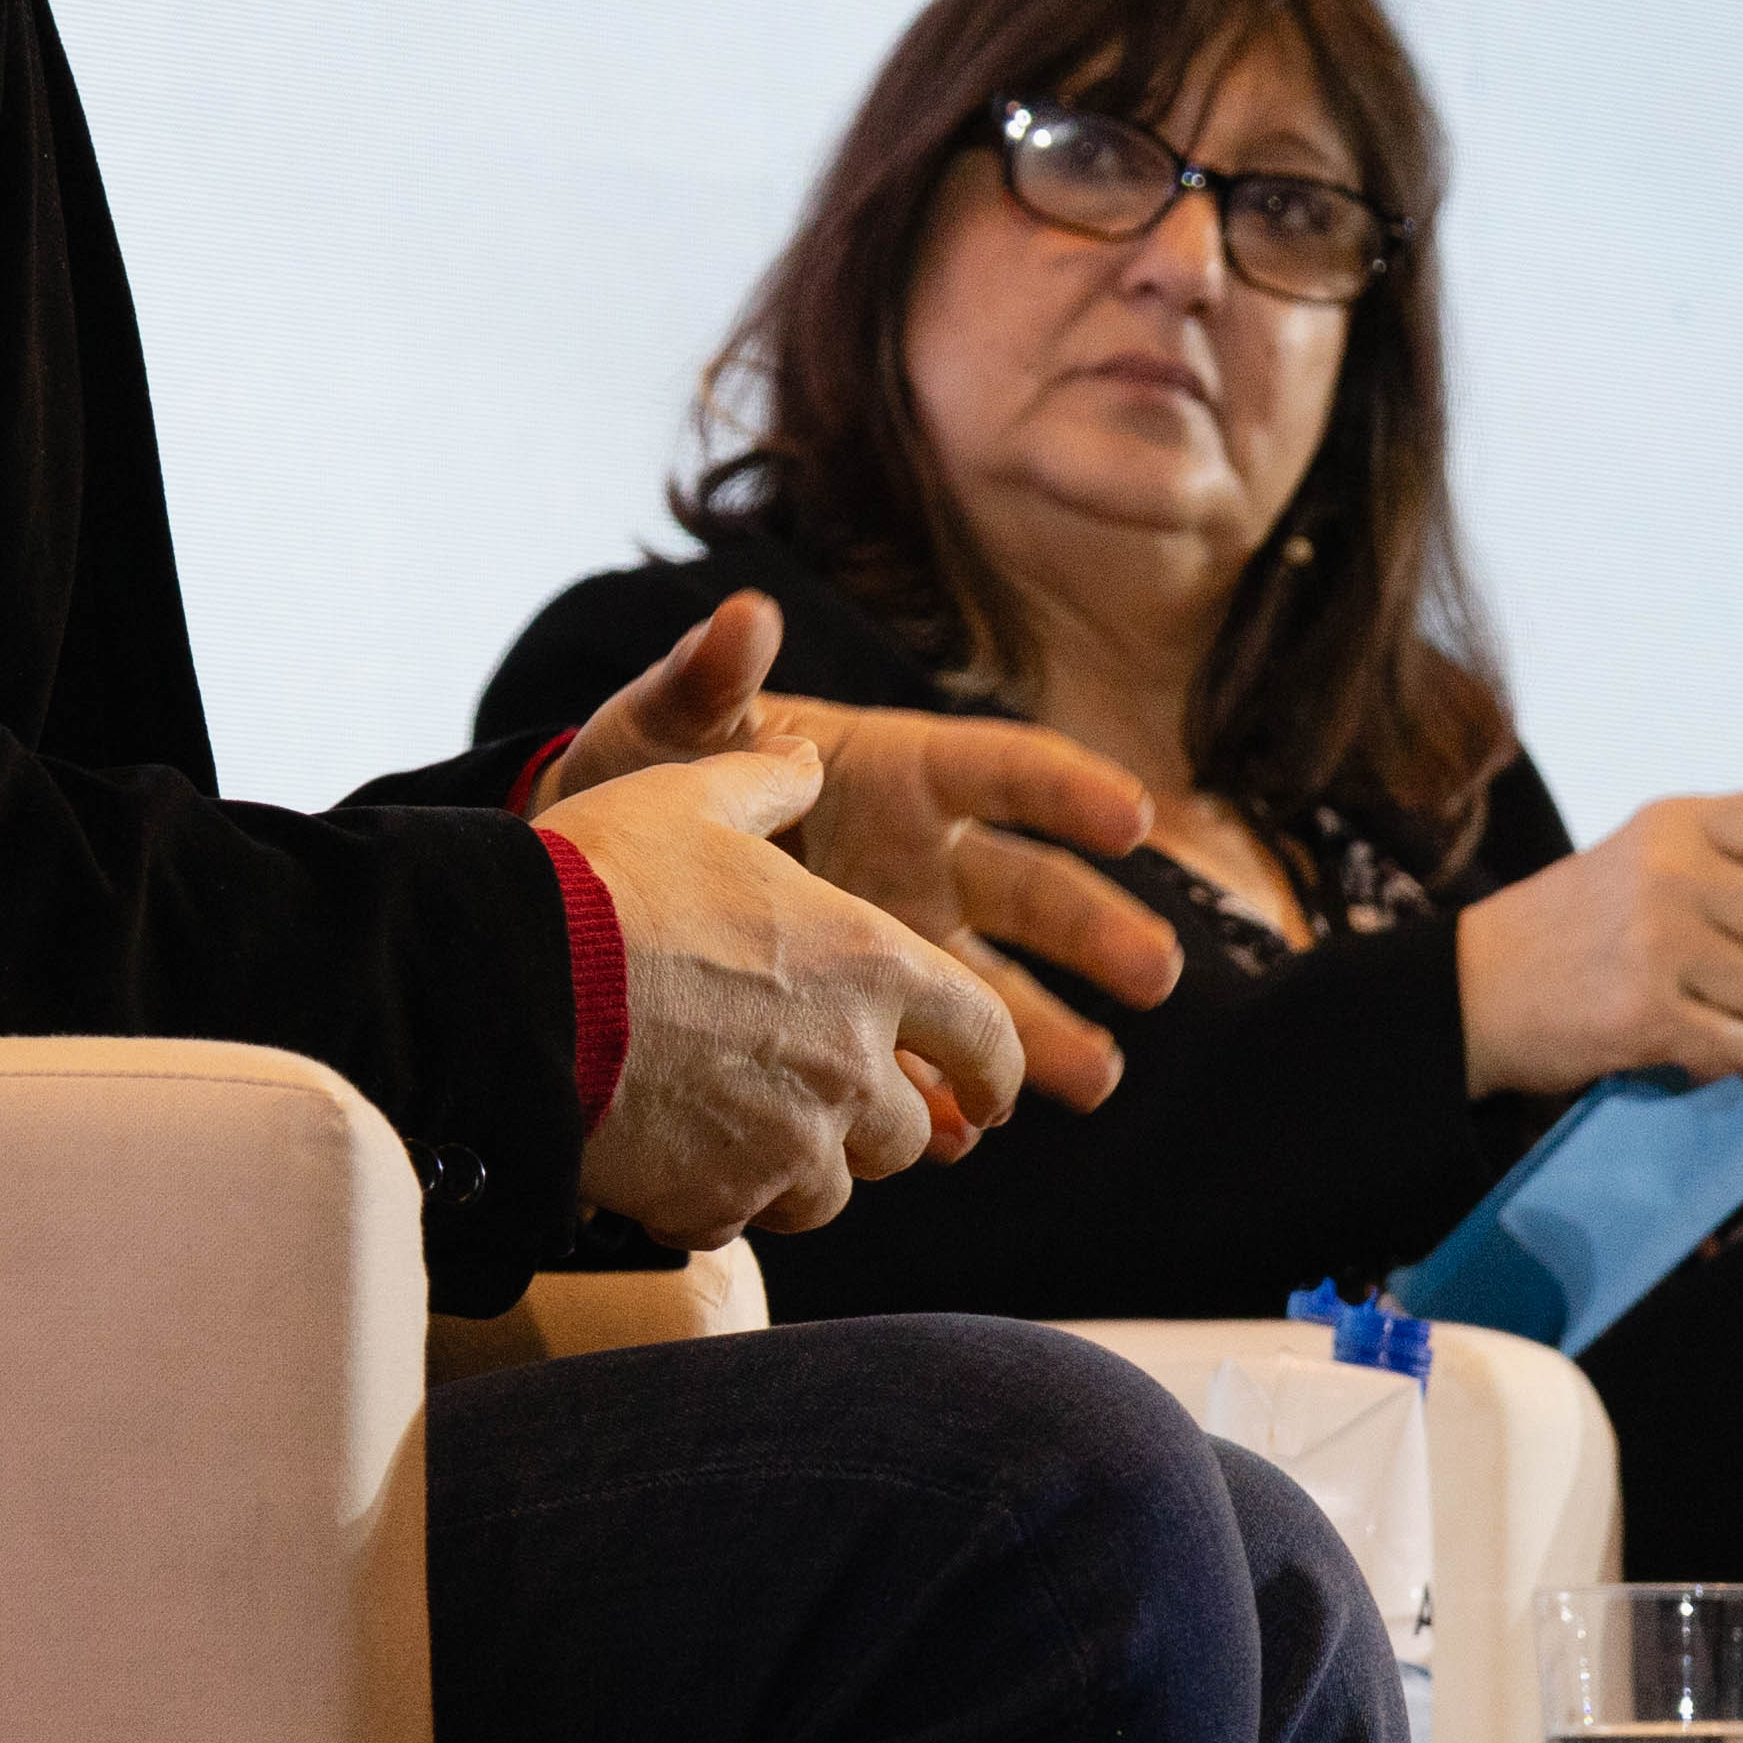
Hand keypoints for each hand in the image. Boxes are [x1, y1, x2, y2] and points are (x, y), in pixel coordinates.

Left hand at [529, 593, 1181, 1109]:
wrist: (588, 878)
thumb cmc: (639, 779)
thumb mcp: (667, 732)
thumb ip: (709, 682)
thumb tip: (745, 614)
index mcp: (897, 773)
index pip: (1003, 772)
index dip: (1071, 790)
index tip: (1134, 818)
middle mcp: (923, 860)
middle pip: (1030, 893)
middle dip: (1095, 931)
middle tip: (1154, 971)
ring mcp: (903, 942)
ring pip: (993, 990)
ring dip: (1047, 1034)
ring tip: (1096, 1079)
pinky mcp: (869, 1011)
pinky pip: (921, 1057)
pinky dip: (939, 1092)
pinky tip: (962, 1129)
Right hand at [545, 743, 1032, 1247]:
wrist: (509, 984)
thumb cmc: (604, 878)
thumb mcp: (690, 797)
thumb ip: (768, 780)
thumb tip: (805, 756)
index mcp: (870, 965)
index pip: (985, 1037)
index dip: (996, 1069)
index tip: (987, 1093)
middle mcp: (849, 1067)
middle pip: (907, 1132)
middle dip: (871, 1120)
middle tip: (814, 1095)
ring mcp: (788, 1148)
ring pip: (831, 1190)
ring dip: (798, 1166)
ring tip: (732, 1125)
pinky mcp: (719, 1204)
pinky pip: (741, 1220)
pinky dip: (718, 1198)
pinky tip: (668, 1154)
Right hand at [1450, 789, 1742, 1097]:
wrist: (1470, 988)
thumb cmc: (1568, 928)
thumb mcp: (1637, 859)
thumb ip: (1719, 862)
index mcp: (1676, 824)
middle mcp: (1672, 873)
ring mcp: (1658, 943)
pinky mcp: (1644, 1014)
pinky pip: (1740, 1046)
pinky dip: (1736, 1062)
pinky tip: (1706, 1059)